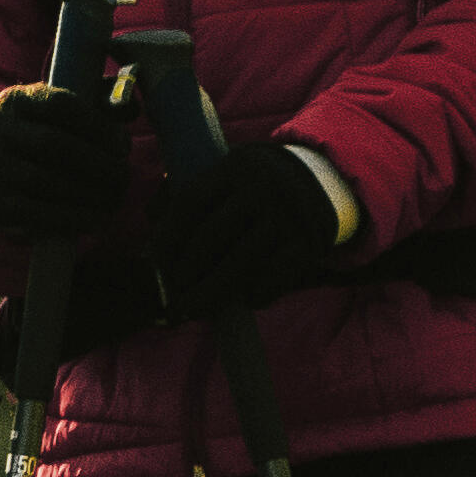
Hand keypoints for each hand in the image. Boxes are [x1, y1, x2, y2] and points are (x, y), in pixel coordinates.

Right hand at [0, 78, 136, 248]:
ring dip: (88, 192)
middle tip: (123, 174)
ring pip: (44, 180)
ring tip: (115, 197)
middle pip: (51, 143)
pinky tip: (97, 217)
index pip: (59, 105)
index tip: (121, 142)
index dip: (96, 125)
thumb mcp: (63, 111)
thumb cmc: (45, 133)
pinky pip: (36, 214)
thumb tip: (130, 109)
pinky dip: (72, 218)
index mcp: (19, 100)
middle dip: (96, 162)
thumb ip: (99, 103)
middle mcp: (0, 130)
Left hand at [138, 134, 360, 317]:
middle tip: (172, 296)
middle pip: (211, 238)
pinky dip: (255, 295)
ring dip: (212, 292)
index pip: (191, 202)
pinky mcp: (309, 241)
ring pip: (240, 263)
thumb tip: (151, 219)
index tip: (156, 263)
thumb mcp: (229, 174)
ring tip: (193, 309)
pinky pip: (274, 277)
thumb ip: (193, 192)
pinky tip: (241, 302)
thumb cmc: (257, 184)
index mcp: (235, 166)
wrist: (324, 179)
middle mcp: (263, 188)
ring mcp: (288, 216)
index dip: (169, 236)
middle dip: (186, 272)